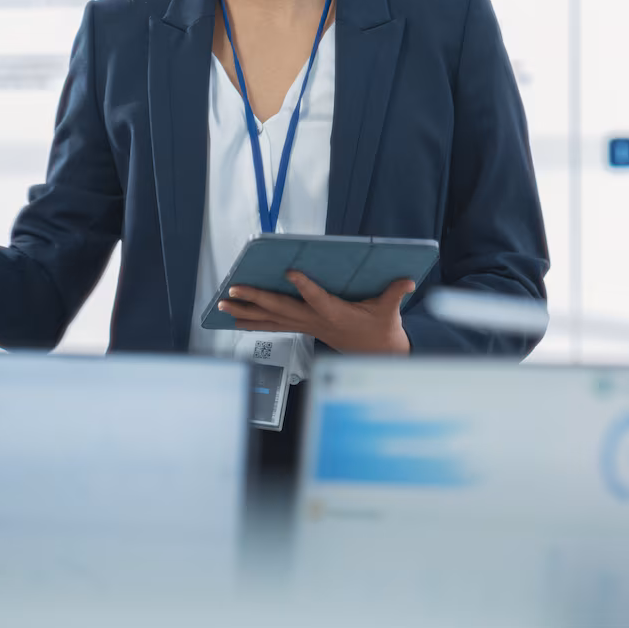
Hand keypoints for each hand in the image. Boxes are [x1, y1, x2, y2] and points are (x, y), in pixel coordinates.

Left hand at [217, 271, 412, 354]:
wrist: (377, 355)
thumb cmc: (381, 330)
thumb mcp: (389, 311)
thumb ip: (395, 293)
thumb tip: (406, 280)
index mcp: (336, 314)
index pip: (318, 299)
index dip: (305, 287)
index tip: (291, 272)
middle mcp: (315, 321)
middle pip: (281, 310)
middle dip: (255, 299)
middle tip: (233, 290)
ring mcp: (306, 326)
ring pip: (271, 319)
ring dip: (245, 312)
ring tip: (222, 305)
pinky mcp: (302, 328)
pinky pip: (272, 325)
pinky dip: (252, 321)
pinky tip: (233, 317)